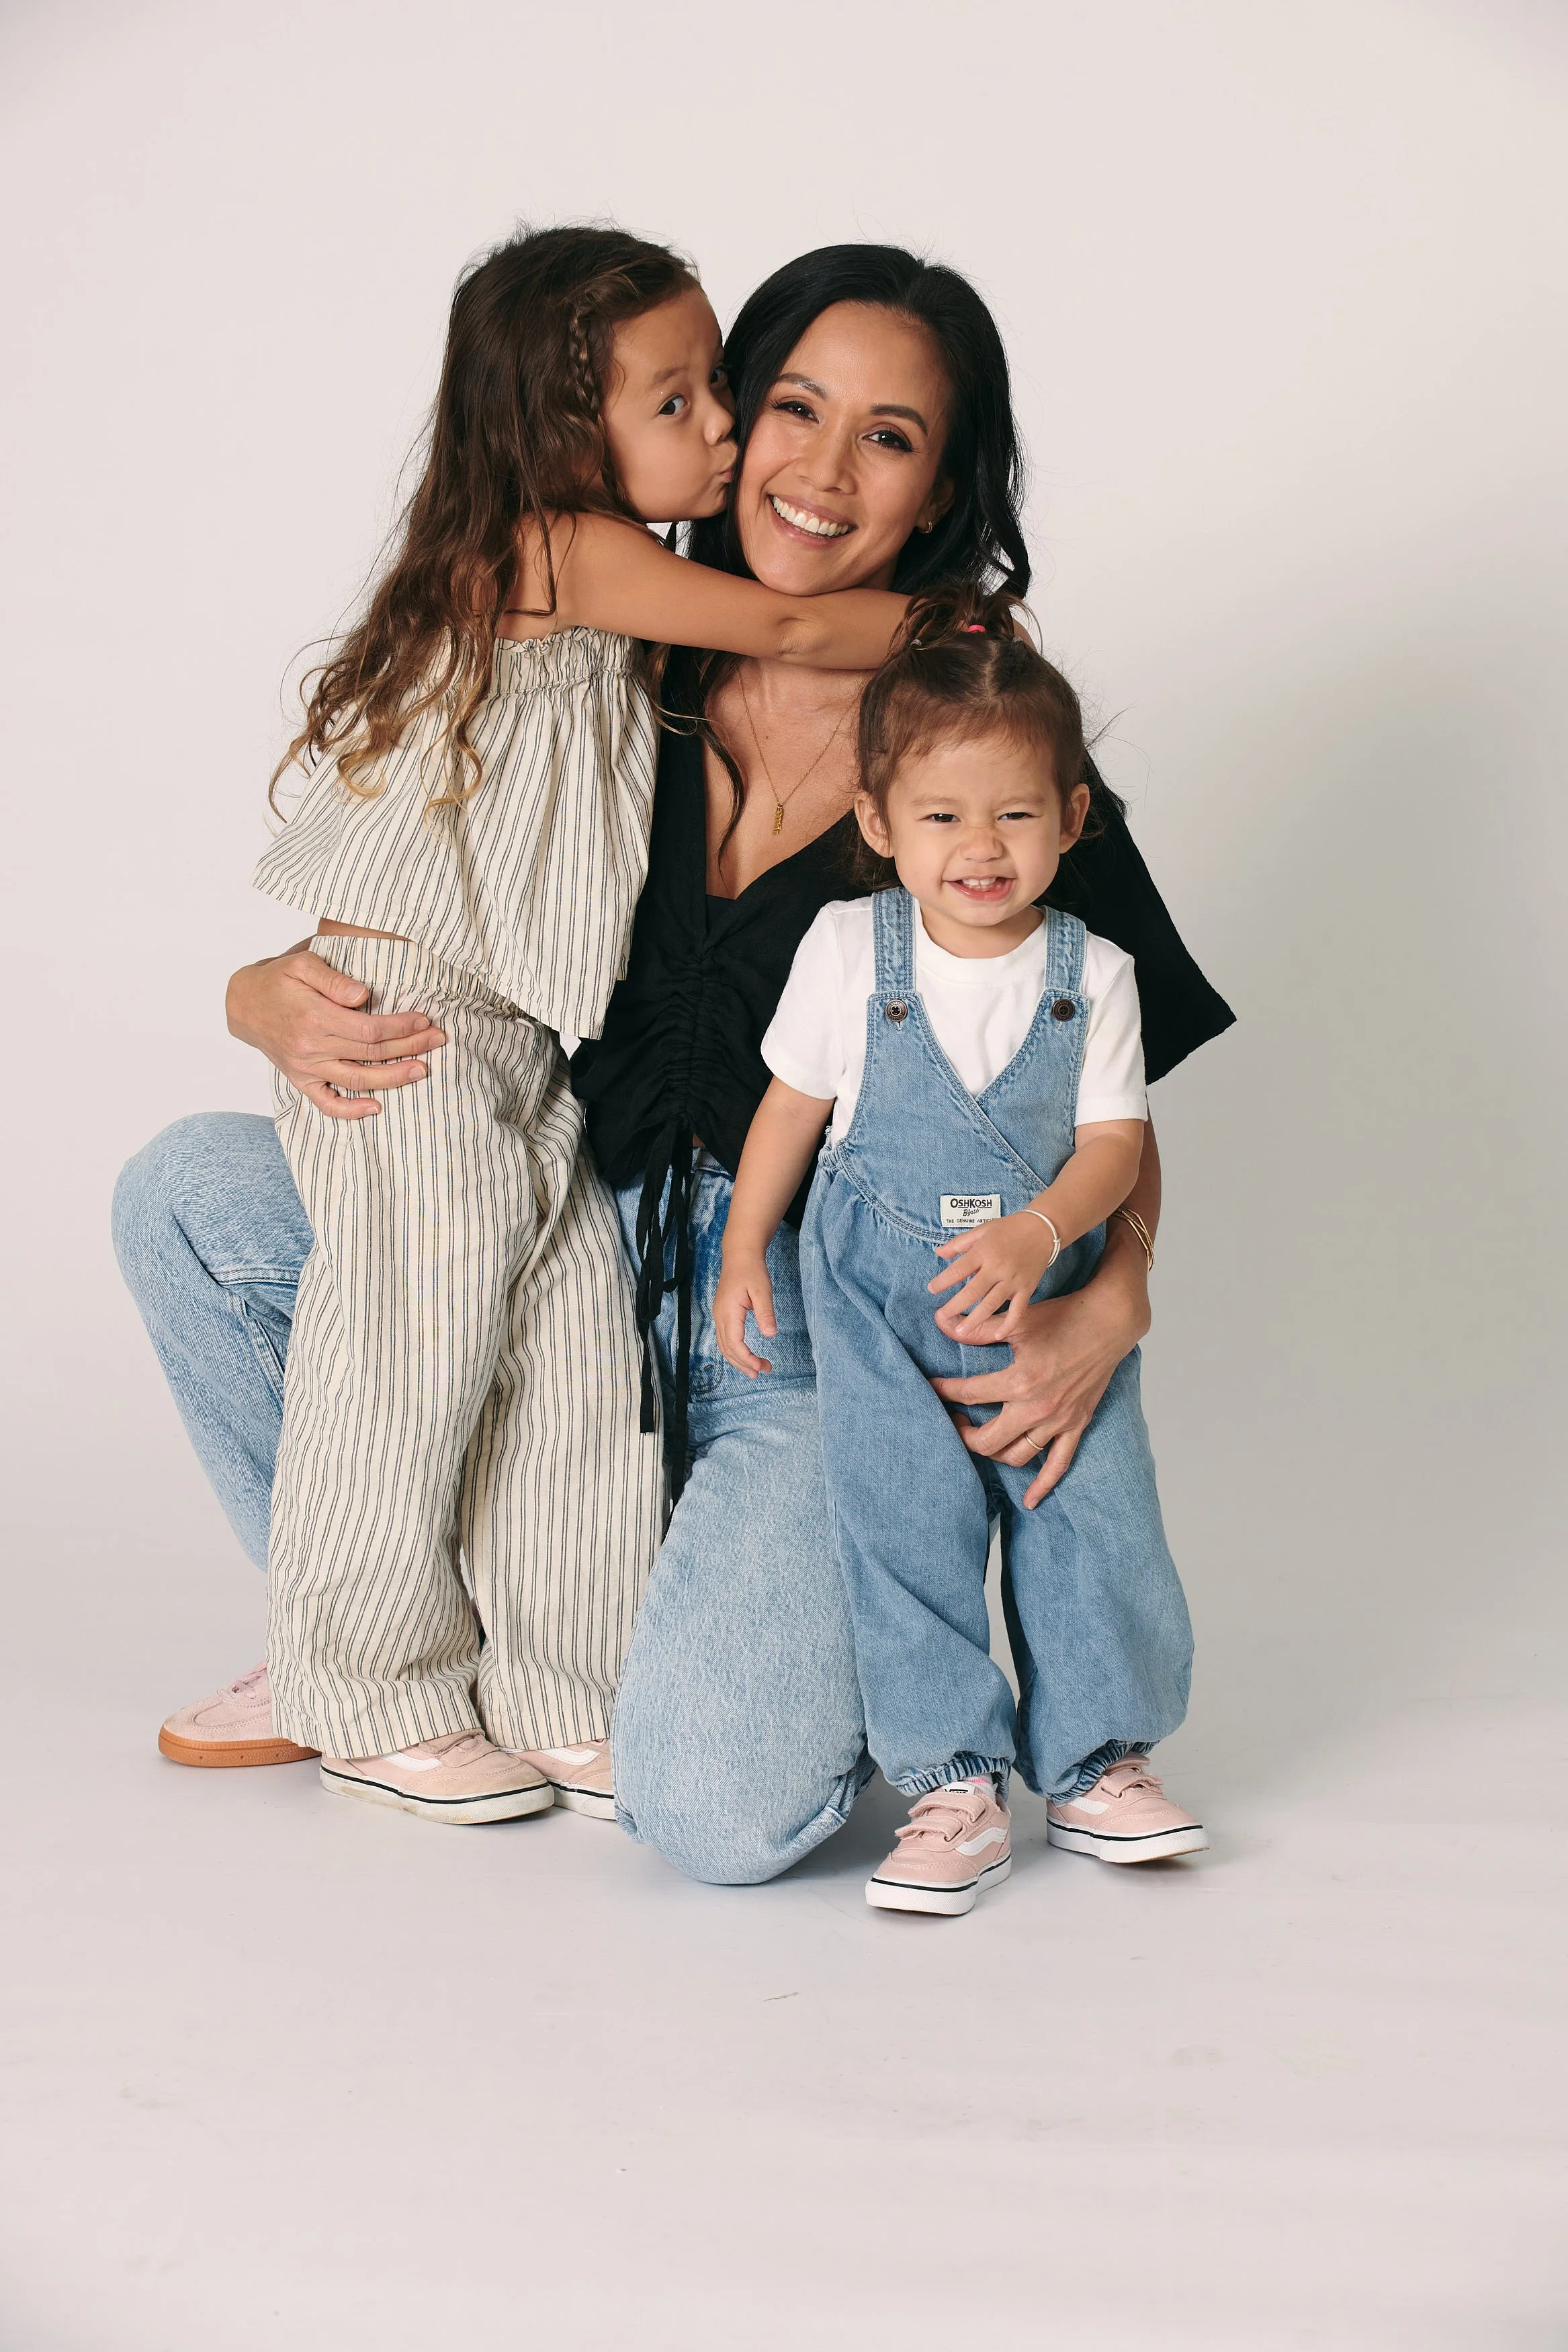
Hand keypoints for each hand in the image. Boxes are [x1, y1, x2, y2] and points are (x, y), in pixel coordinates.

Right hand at [226, 944, 446, 1119]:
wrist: (244, 1003)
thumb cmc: (279, 979)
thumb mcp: (303, 964)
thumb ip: (334, 979)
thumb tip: (364, 995)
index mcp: (315, 1017)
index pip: (370, 1030)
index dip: (401, 1027)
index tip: (424, 1020)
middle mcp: (311, 1047)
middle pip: (371, 1054)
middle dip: (410, 1047)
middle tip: (438, 1039)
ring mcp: (306, 1068)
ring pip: (357, 1080)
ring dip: (394, 1078)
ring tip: (422, 1070)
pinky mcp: (301, 1080)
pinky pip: (327, 1103)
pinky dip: (351, 1111)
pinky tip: (377, 1108)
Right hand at [714, 1251, 776, 1376]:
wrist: (740, 1255)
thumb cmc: (752, 1270)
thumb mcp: (763, 1290)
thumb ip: (765, 1312)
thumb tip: (770, 1334)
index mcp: (728, 1312)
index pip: (734, 1343)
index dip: (746, 1358)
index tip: (761, 1366)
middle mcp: (720, 1316)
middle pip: (727, 1349)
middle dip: (744, 1364)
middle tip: (763, 1372)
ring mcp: (719, 1315)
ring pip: (724, 1346)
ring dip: (738, 1360)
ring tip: (755, 1370)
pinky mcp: (722, 1314)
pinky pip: (724, 1338)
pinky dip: (734, 1351)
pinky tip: (745, 1356)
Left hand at [928, 1211, 1057, 1338]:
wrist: (1041, 1229)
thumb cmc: (1009, 1228)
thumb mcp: (981, 1230)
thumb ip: (958, 1243)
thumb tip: (938, 1253)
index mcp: (984, 1252)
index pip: (958, 1270)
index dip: (943, 1281)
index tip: (931, 1289)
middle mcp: (997, 1267)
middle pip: (972, 1291)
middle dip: (955, 1306)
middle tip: (941, 1317)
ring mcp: (1013, 1280)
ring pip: (991, 1304)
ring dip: (975, 1319)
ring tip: (961, 1331)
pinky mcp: (1027, 1288)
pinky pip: (1018, 1310)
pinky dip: (1009, 1323)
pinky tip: (998, 1335)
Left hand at [929, 1253, 1149, 1506]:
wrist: (1109, 1322)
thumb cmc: (1064, 1316)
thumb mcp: (1017, 1321)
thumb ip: (978, 1329)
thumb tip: (943, 1324)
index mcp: (1020, 1381)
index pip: (969, 1394)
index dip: (944, 1391)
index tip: (931, 1387)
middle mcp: (1038, 1408)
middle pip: (986, 1440)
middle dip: (962, 1433)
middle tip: (953, 1419)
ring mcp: (1058, 1421)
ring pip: (1016, 1456)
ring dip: (993, 1453)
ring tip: (980, 1437)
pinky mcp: (1076, 1425)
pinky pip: (1058, 1464)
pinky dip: (1042, 1485)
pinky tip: (1029, 1501)